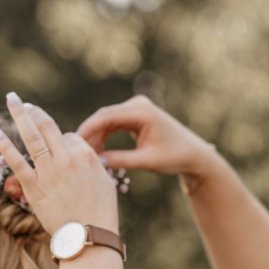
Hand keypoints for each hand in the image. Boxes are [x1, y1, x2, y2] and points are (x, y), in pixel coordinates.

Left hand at [0, 93, 117, 234]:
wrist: (90, 237)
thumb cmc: (101, 213)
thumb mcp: (105, 181)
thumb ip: (92, 164)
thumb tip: (83, 155)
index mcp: (86, 155)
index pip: (69, 137)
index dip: (62, 141)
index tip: (58, 149)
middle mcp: (67, 158)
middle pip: (47, 126)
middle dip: (33, 111)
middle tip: (22, 102)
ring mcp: (49, 172)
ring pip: (32, 136)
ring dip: (20, 115)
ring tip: (12, 101)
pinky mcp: (35, 187)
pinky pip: (17, 162)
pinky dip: (5, 146)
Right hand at [77, 95, 217, 178]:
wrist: (194, 154)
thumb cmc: (175, 157)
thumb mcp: (147, 161)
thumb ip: (121, 160)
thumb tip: (96, 163)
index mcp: (142, 111)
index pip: (107, 116)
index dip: (88, 129)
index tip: (74, 142)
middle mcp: (138, 105)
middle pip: (104, 117)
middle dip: (90, 135)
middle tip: (78, 153)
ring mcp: (136, 109)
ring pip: (107, 121)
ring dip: (97, 137)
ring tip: (89, 156)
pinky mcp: (135, 116)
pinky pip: (114, 125)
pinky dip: (105, 137)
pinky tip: (98, 151)